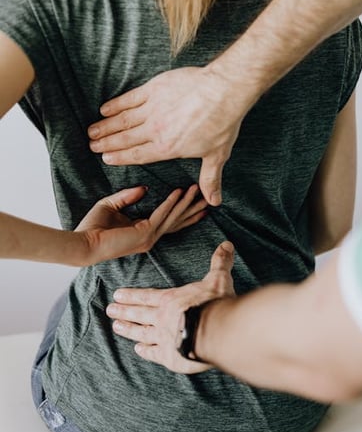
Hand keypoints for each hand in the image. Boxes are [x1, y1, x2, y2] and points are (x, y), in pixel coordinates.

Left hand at [75, 184, 206, 265]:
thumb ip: (128, 196)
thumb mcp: (111, 205)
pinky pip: (162, 214)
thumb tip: (145, 188)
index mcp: (143, 233)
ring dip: (186, 202)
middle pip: (177, 221)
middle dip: (193, 209)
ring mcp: (149, 237)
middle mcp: (150, 237)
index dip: (183, 212)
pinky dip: (171, 202)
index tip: (196, 201)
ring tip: (198, 190)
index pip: (168, 221)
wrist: (83, 243)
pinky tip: (179, 192)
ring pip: (173, 217)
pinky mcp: (144, 234)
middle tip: (208, 198)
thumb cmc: (92, 227)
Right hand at [88, 66, 246, 205]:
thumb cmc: (222, 123)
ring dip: (105, 126)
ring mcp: (152, 109)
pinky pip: (129, 98)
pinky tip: (105, 109)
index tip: (106, 159)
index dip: (120, 157)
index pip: (138, 155)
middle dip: (106, 143)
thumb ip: (210, 179)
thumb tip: (215, 202)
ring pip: (122, 120)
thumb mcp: (217, 155)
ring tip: (92, 131)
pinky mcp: (153, 89)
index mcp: (167, 148)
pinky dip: (115, 104)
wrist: (223, 91)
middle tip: (92, 145)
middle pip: (125, 139)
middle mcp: (155, 130)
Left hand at [106, 241, 235, 373]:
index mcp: (171, 300)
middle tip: (109, 310)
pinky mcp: (170, 357)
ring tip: (116, 327)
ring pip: (141, 333)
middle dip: (123, 311)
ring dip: (128, 329)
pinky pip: (153, 353)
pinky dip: (145, 351)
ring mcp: (164, 338)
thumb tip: (227, 244)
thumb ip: (220, 263)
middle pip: (139, 313)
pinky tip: (138, 350)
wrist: (217, 333)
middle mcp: (162, 318)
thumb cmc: (216, 304)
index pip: (146, 296)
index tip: (117, 294)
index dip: (131, 295)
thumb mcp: (218, 279)